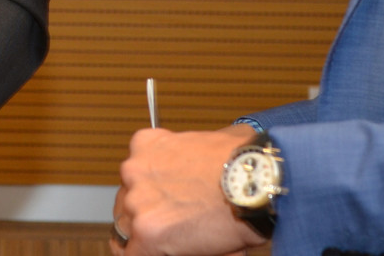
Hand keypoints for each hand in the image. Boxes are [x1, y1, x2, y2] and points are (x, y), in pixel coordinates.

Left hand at [111, 125, 263, 254]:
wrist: (256, 181)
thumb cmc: (243, 162)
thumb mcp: (212, 140)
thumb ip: (196, 152)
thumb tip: (206, 164)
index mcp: (146, 145)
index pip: (134, 178)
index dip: (151, 198)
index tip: (163, 208)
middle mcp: (135, 170)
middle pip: (127, 204)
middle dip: (148, 218)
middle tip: (175, 227)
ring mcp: (138, 202)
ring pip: (127, 231)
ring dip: (150, 238)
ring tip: (179, 242)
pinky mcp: (147, 232)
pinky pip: (135, 254)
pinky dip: (152, 254)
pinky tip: (174, 252)